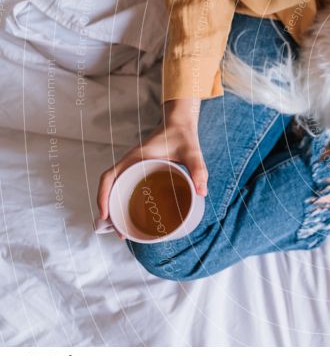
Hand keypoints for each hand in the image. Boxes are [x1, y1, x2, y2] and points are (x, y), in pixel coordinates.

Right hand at [95, 98, 206, 239]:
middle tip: (120, 232)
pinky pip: (126, 186)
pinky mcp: (141, 170)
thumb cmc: (183, 135)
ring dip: (116, 208)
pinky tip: (134, 214)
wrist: (181, 123)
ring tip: (125, 229)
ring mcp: (134, 167)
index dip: (103, 196)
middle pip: (110, 188)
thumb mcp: (192, 151)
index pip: (108, 177)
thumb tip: (202, 192)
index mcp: (135, 157)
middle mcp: (130, 163)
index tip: (104, 215)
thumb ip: (198, 169)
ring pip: (116, 189)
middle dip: (109, 211)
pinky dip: (125, 200)